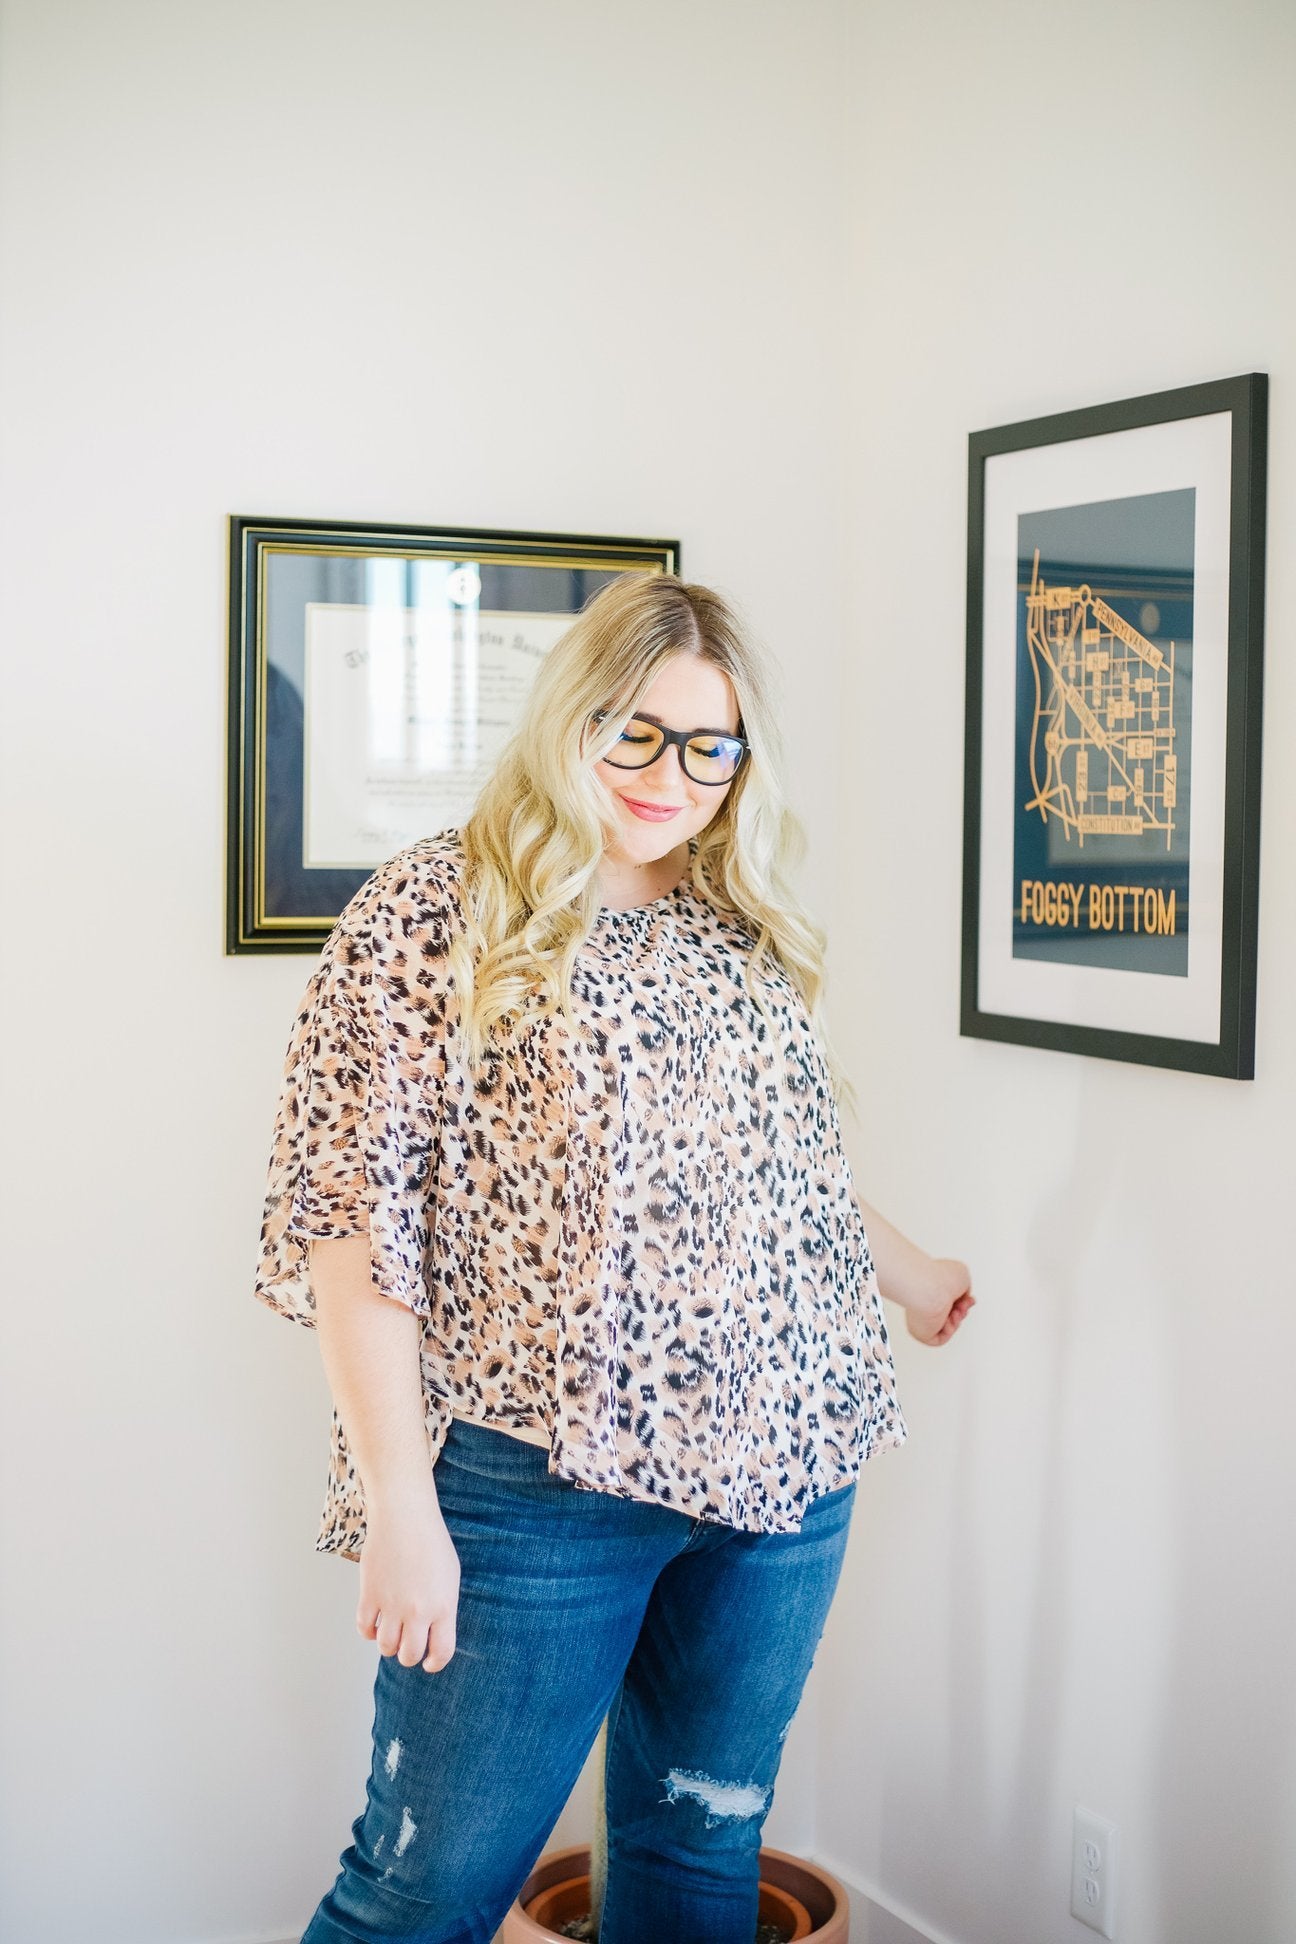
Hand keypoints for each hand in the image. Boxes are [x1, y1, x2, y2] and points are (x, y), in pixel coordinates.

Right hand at [356, 1487, 461, 1672]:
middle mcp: (417, 1610)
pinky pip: (365, 1629)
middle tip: (408, 1646)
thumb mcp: (450, 1576)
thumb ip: (443, 1607)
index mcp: (443, 1606)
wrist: (405, 1516)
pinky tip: (375, 1622)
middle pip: (409, 1655)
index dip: (435, 1663)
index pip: (442, 1652)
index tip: (429, 1662)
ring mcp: (392, 1604)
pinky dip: (369, 1631)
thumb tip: (433, 1633)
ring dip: (388, 1645)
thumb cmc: (431, 1542)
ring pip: (385, 1647)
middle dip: (409, 1655)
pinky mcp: (369, 1595)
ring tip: (392, 1632)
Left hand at [904, 1257, 974, 1346]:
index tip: (970, 1300)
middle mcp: (924, 1302)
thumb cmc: (941, 1278)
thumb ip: (964, 1286)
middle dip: (961, 1311)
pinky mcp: (921, 1332)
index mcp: (930, 1288)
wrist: (929, 1289)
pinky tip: (946, 1320)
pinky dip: (948, 1331)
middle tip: (962, 1306)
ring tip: (954, 1311)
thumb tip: (963, 1296)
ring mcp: (921, 1318)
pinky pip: (939, 1339)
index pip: (946, 1300)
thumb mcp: (962, 1274)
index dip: (962, 1302)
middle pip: (948, 1314)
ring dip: (956, 1320)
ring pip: (946, 1327)